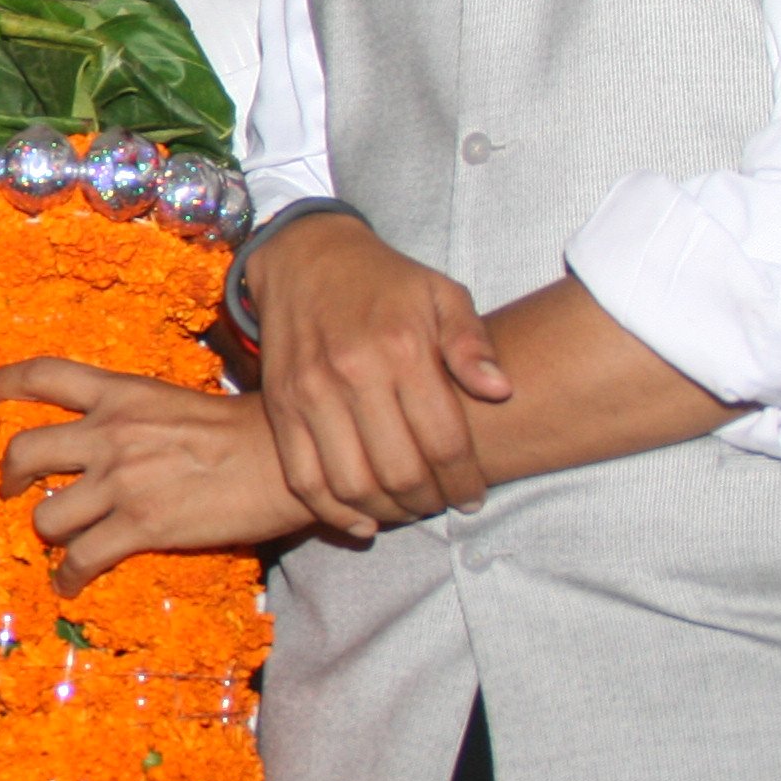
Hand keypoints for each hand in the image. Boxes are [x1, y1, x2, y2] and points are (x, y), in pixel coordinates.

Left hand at [0, 358, 314, 588]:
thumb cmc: (243, 431)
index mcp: (121, 395)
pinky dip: (69, 575)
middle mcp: (109, 433)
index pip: (46, 376)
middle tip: (11, 489)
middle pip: (25, 451)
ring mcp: (120, 481)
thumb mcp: (176, 403)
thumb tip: (111, 440)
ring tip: (59, 544)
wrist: (282, 461)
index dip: (6, 383)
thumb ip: (135, 416)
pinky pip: (82, 557)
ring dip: (47, 533)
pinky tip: (71, 583)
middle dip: (9, 476)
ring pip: (47, 515)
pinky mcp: (139, 526)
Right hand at [238, 212, 507, 536]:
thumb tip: (500, 390)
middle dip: (430, 501)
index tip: (474, 495)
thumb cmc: (385, 282)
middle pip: (400, 471)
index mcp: (403, 348)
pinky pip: (304, 478)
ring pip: (352, 484)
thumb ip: (472, 343)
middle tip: (442, 503)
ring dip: (387, 512)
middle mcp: (354, 374)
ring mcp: (310, 394)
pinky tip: (363, 521)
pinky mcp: (280, 407)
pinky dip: (334, 512)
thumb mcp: (442, 294)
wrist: (305, 259)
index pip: (444, 440)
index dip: (465, 481)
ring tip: (406, 509)